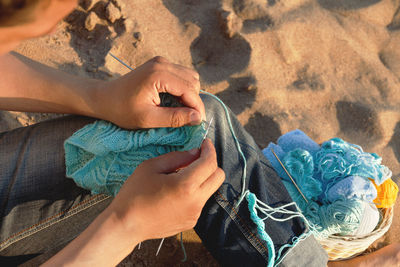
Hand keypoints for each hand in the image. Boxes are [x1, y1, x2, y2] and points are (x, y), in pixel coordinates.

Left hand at [95, 56, 204, 128]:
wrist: (105, 98)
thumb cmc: (123, 111)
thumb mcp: (148, 119)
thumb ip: (174, 118)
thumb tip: (197, 118)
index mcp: (159, 75)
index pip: (190, 89)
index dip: (197, 107)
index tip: (199, 123)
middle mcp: (162, 63)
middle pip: (193, 81)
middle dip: (194, 101)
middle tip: (188, 119)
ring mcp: (161, 62)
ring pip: (190, 77)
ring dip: (190, 94)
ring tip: (180, 110)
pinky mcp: (159, 64)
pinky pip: (181, 75)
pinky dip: (183, 89)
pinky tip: (174, 101)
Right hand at [108, 139, 224, 241]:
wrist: (125, 225)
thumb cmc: (134, 194)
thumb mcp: (151, 167)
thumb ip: (177, 157)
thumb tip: (195, 152)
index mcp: (185, 185)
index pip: (210, 163)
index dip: (210, 149)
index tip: (204, 143)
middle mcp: (195, 201)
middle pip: (219, 177)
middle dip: (211, 163)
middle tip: (196, 157)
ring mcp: (194, 214)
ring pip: (210, 189)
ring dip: (202, 178)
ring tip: (181, 176)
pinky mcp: (191, 222)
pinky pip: (200, 201)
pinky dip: (194, 192)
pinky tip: (176, 192)